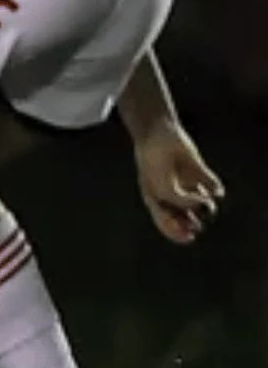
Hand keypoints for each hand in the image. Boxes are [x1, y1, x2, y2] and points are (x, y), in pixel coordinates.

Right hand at [132, 119, 223, 244]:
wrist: (158, 131)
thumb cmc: (152, 159)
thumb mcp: (160, 184)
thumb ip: (178, 199)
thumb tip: (200, 206)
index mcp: (155, 198)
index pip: (166, 223)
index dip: (177, 233)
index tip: (188, 235)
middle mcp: (171, 194)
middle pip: (183, 218)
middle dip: (191, 224)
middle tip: (196, 228)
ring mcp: (186, 183)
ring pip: (201, 205)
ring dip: (206, 208)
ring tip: (206, 203)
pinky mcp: (199, 172)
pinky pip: (211, 186)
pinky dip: (215, 189)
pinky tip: (215, 189)